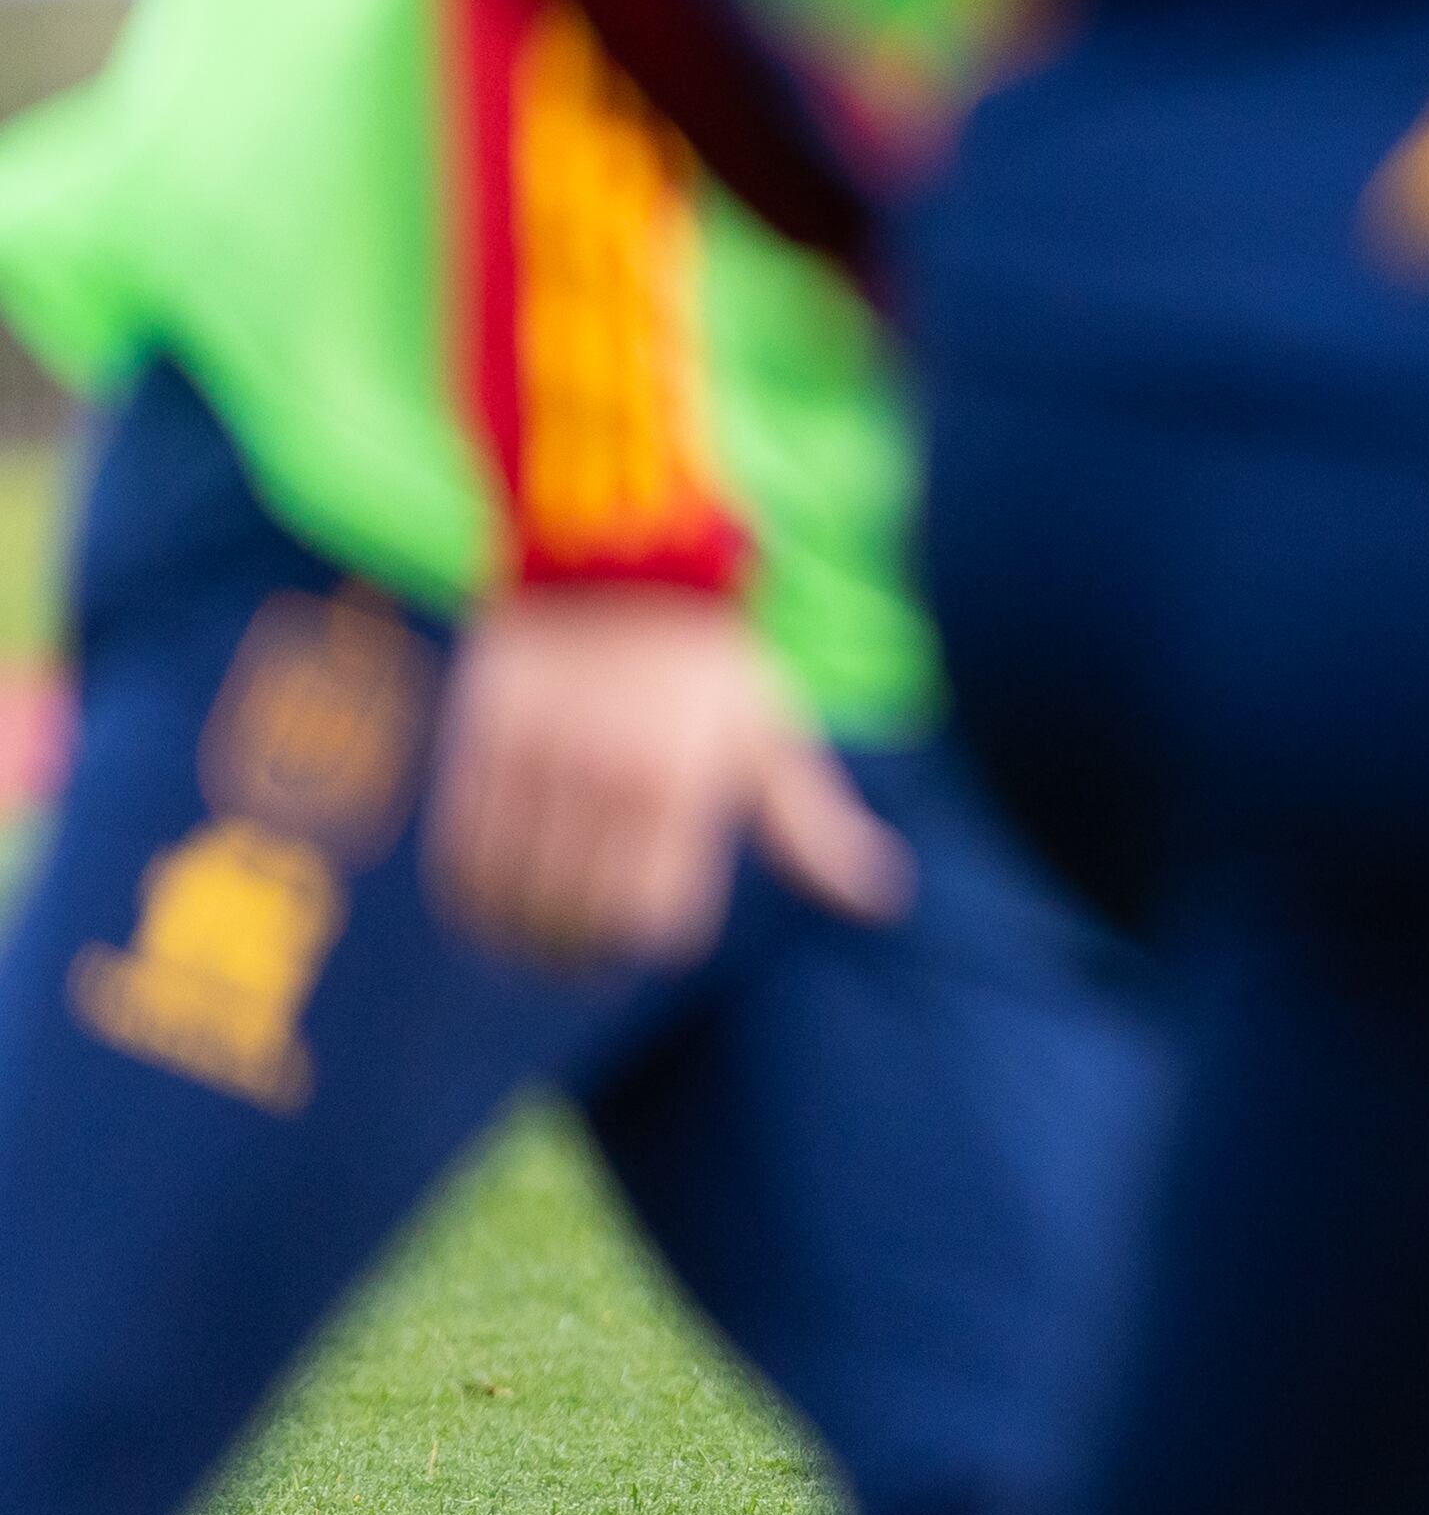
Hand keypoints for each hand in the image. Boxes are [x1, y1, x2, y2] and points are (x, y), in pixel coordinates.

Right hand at [426, 587, 911, 971]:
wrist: (618, 559)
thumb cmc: (710, 663)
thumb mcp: (772, 737)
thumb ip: (814, 829)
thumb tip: (883, 898)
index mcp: (679, 782)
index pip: (652, 917)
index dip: (656, 938)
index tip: (658, 928)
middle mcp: (602, 775)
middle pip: (577, 920)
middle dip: (586, 954)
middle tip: (590, 955)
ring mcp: (534, 760)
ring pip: (511, 900)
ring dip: (523, 939)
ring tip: (540, 942)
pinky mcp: (477, 745)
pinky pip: (459, 857)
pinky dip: (472, 901)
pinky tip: (493, 907)